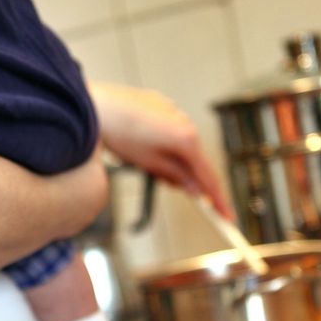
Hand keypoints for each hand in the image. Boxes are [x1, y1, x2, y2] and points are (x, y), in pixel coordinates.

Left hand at [89, 81, 231, 217]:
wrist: (94, 106)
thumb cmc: (118, 133)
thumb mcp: (148, 164)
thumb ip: (175, 177)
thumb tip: (192, 188)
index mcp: (186, 139)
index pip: (208, 177)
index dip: (218, 200)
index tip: (226, 216)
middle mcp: (185, 121)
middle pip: (196, 160)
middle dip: (187, 178)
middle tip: (170, 188)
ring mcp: (173, 111)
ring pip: (181, 144)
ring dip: (172, 160)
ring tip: (143, 163)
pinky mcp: (159, 104)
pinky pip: (169, 128)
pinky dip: (164, 143)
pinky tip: (142, 145)